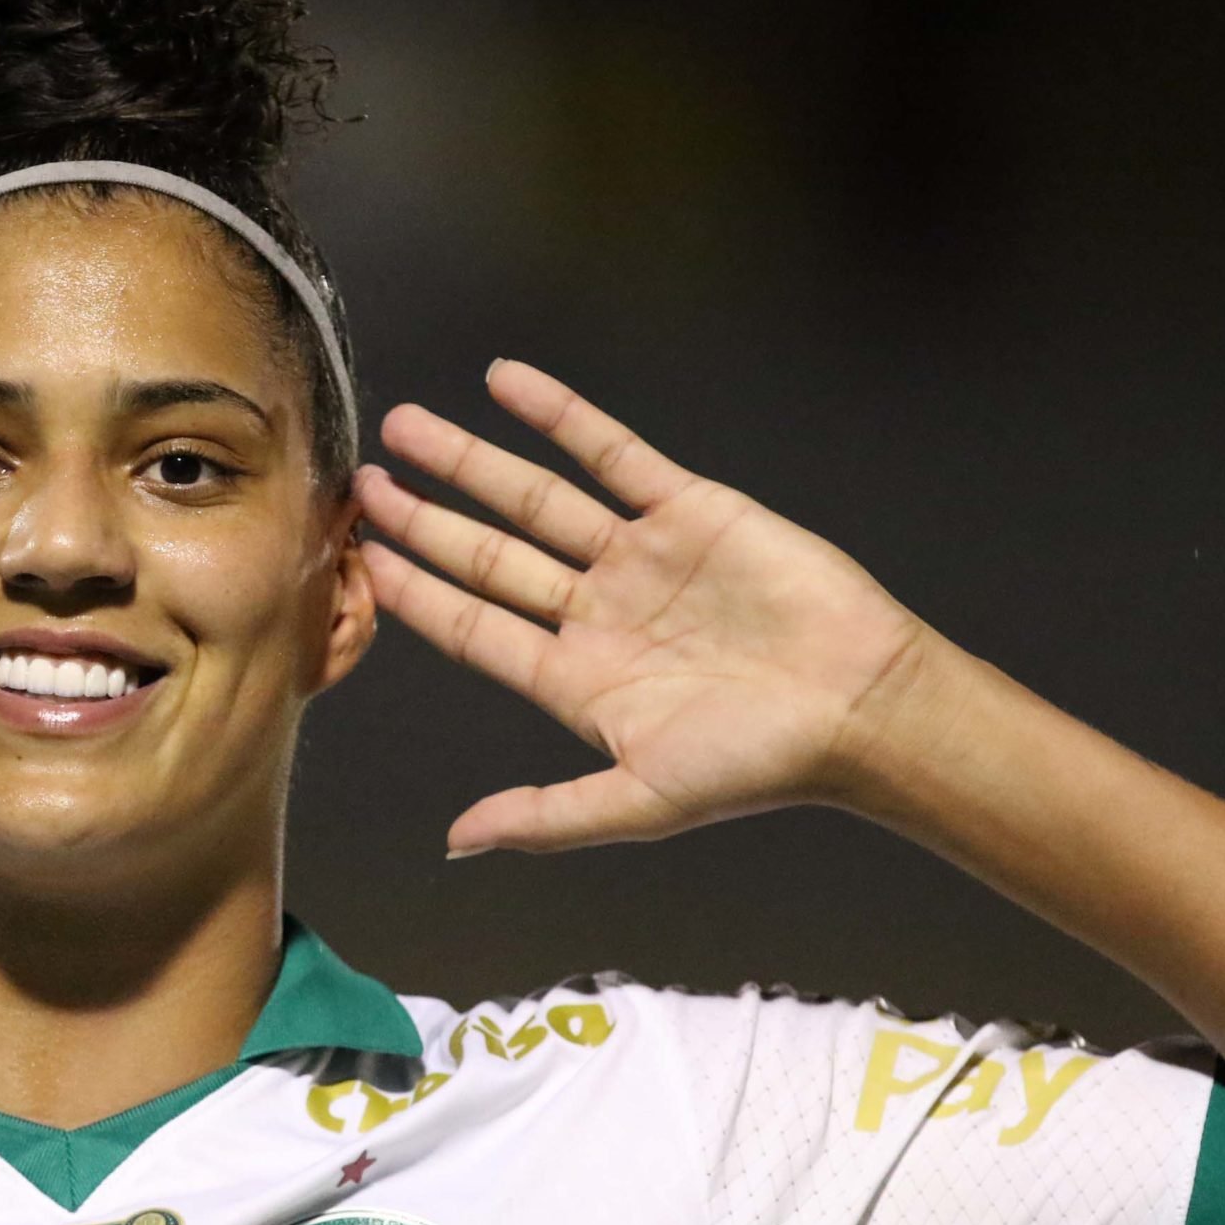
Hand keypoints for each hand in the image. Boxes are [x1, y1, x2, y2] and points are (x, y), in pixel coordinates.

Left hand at [356, 358, 942, 855]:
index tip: (361, 561)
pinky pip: (611, 452)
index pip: (471, 627)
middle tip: (362, 481)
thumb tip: (456, 842)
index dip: (415, 594)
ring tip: (405, 426)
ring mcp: (638, 557)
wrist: (863, 709)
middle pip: (487, 555)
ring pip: (534, 498)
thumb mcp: (638, 801)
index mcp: (575, 677)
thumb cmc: (756, 765)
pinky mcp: (688, 510)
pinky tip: (505, 382)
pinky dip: (559, 416)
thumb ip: (544, 815)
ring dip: (469, 461)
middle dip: (424, 519)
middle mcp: (595, 611)